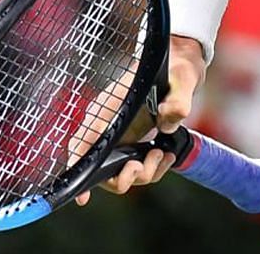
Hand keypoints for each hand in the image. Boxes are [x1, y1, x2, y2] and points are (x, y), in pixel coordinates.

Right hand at [75, 35, 205, 204]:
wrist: (181, 63)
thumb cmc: (175, 67)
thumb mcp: (182, 78)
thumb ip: (178, 100)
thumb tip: (169, 121)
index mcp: (107, 109)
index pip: (81, 144)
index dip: (78, 170)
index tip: (82, 196)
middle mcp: (109, 127)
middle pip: (102, 169)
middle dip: (125, 176)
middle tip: (146, 161)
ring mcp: (121, 136)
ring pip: (122, 172)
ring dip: (145, 172)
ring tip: (162, 153)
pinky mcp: (135, 141)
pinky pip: (138, 167)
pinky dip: (153, 168)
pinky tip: (167, 155)